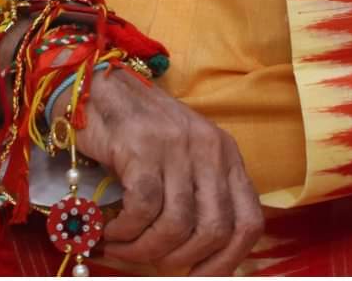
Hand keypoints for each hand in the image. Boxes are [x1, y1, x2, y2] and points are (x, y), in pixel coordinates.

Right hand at [75, 69, 262, 274]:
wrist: (102, 89)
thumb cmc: (141, 133)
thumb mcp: (185, 159)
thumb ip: (200, 197)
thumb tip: (199, 257)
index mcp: (227, 158)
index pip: (249, 222)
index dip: (228, 261)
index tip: (198, 277)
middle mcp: (210, 151)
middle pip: (214, 230)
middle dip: (180, 260)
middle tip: (151, 265)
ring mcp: (179, 148)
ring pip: (175, 225)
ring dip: (143, 250)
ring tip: (120, 248)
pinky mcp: (144, 148)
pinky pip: (142, 209)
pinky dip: (124, 232)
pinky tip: (108, 232)